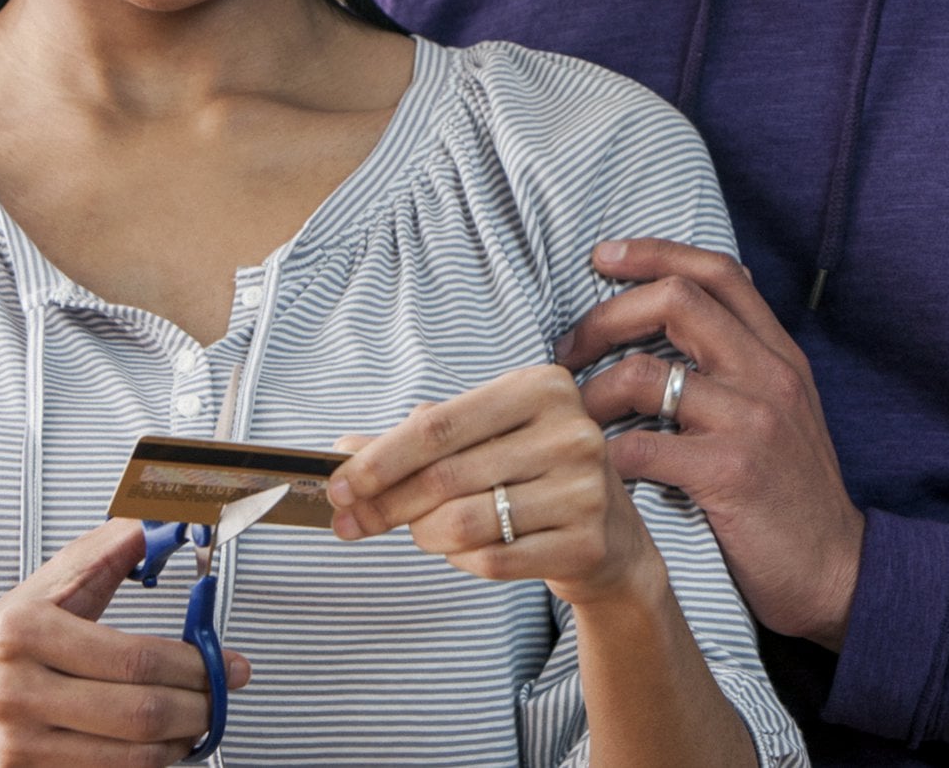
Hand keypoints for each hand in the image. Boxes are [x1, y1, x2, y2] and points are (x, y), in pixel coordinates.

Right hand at [0, 519, 246, 766]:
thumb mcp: (34, 595)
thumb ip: (93, 559)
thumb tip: (145, 525)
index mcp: (26, 632)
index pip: (135, 658)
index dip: (195, 665)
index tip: (226, 663)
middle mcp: (19, 691)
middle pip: (139, 712)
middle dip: (198, 707)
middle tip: (220, 697)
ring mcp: (18, 746)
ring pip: (129, 757)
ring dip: (177, 744)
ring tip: (193, 724)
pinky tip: (155, 750)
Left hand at [325, 364, 661, 609]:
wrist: (610, 539)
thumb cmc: (535, 475)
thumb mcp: (487, 439)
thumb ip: (418, 440)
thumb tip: (344, 447)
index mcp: (541, 388)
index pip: (438, 427)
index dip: (378, 459)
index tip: (337, 483)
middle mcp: (570, 432)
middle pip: (444, 477)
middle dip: (386, 504)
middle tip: (351, 520)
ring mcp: (583, 488)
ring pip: (463, 523)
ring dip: (424, 534)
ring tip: (422, 532)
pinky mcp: (584, 542)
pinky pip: (491, 560)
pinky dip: (460, 560)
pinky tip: (462, 550)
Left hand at [556, 238, 864, 648]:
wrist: (838, 572)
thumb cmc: (793, 494)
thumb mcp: (782, 411)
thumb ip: (739, 365)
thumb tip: (675, 316)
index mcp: (779, 355)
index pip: (717, 272)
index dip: (654, 252)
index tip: (602, 257)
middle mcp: (769, 376)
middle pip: (677, 300)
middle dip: (607, 315)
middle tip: (570, 348)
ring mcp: (752, 422)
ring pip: (647, 373)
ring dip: (593, 392)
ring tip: (573, 416)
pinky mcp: (730, 473)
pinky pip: (641, 447)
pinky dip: (605, 455)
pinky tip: (595, 468)